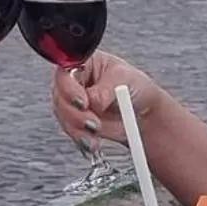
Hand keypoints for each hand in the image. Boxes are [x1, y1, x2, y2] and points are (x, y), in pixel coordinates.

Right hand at [51, 51, 169, 147]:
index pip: (66, 72)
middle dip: (74, 113)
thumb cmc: (136, 87)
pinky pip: (70, 131)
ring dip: (77, 128)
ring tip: (96, 132)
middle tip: (92, 122)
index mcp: (85, 63)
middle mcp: (76, 82)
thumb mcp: (124, 79)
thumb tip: (92, 100)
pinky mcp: (78, 122)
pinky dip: (80, 138)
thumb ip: (105, 89)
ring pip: (63, 116)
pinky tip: (92, 142)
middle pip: (60, 96)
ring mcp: (75, 103)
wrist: (145, 114)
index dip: (69, 87)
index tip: (83, 101)